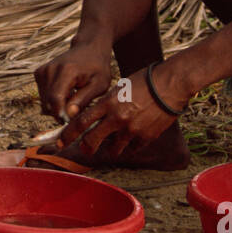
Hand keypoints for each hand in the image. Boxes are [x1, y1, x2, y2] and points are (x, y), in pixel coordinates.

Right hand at [34, 44, 111, 121]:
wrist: (89, 49)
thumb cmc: (97, 68)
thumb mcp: (99, 84)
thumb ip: (84, 99)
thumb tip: (69, 114)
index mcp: (66, 71)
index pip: (55, 99)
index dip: (61, 114)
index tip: (71, 122)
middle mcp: (50, 69)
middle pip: (48, 103)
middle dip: (61, 113)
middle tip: (77, 111)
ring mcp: (42, 71)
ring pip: (44, 102)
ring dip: (57, 107)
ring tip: (73, 100)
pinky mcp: (39, 73)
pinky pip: (43, 97)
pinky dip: (53, 100)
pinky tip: (67, 94)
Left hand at [57, 62, 180, 159]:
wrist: (171, 84)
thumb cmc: (144, 82)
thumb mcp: (119, 88)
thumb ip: (105, 104)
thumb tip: (93, 119)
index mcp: (108, 103)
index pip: (80, 122)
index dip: (68, 134)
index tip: (60, 142)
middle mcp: (117, 118)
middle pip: (92, 140)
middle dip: (85, 147)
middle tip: (85, 149)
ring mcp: (132, 129)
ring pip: (112, 150)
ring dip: (109, 149)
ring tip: (112, 145)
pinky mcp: (146, 137)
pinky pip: (131, 150)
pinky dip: (128, 147)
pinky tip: (130, 141)